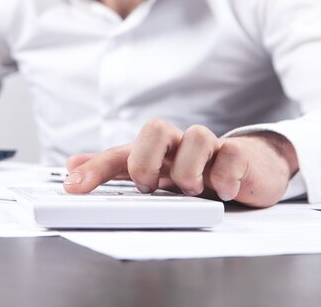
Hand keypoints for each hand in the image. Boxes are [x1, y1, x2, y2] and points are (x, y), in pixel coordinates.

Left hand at [63, 119, 299, 207]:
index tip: (72, 188)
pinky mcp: (239, 155)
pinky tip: (222, 192)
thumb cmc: (195, 168)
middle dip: (146, 161)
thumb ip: (111, 170)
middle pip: (156, 128)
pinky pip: (231, 155)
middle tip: (150, 187)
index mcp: (154, 152)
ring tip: (192, 190)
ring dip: (189, 170)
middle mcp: (178, 145)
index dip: (94, 169)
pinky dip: (224, 178)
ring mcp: (209, 148)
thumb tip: (70, 167)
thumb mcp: (152, 173)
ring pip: (197, 136)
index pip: (118, 154)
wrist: (249, 165)